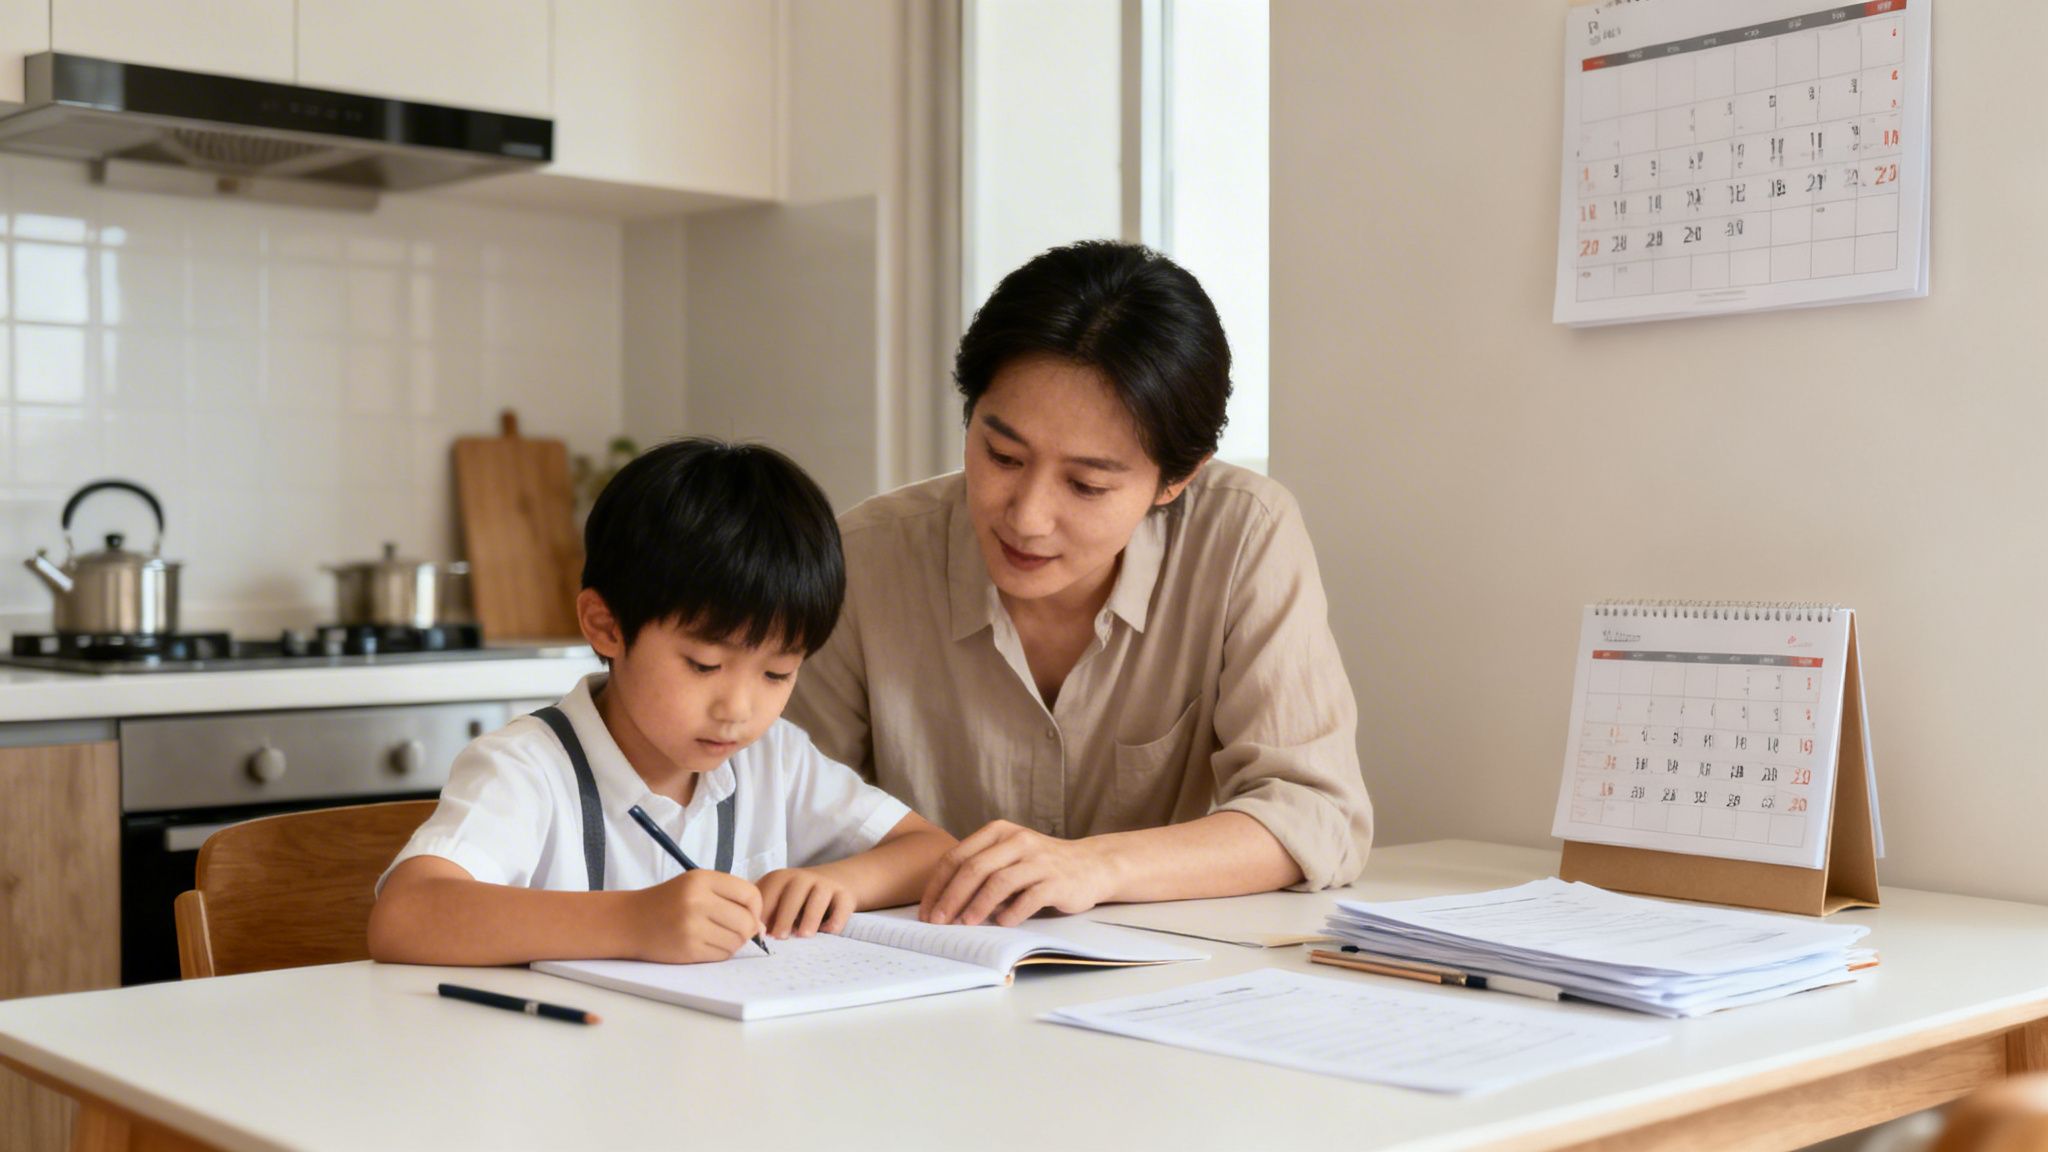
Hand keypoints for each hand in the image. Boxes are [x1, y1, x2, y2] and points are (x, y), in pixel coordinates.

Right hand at [631, 869, 763, 962]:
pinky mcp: (688, 949)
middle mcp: (697, 901)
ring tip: (716, 936)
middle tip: (735, 930)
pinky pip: (722, 955)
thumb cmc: (668, 902)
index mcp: (702, 880)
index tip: (750, 915)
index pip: (750, 894)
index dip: (756, 908)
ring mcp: (692, 927)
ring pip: (736, 941)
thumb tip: (761, 926)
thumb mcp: (696, 885)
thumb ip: (729, 896)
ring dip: (733, 943)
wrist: (630, 921)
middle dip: (747, 930)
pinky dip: (720, 952)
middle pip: (746, 922)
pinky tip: (705, 944)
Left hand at [756, 868, 857, 937]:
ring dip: (810, 917)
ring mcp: (825, 885)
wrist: (834, 880)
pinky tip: (827, 932)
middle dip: (784, 917)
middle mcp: (803, 878)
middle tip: (779, 937)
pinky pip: (841, 908)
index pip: (768, 893)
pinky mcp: (844, 895)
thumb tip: (755, 933)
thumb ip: (765, 913)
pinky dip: (835, 921)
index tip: (758, 933)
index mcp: (780, 878)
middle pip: (793, 895)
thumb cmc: (796, 898)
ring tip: (803, 935)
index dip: (762, 914)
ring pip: (818, 899)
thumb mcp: (777, 898)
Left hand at [918, 820, 1113, 926]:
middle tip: (938, 922)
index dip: (938, 885)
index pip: (957, 856)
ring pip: (999, 882)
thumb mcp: (1009, 856)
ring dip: (977, 906)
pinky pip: (1028, 898)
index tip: (927, 910)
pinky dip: (1012, 913)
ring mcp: (1039, 860)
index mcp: (999, 832)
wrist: (1091, 865)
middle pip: (974, 868)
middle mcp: (1018, 841)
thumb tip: (943, 904)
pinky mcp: (1057, 881)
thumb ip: (981, 870)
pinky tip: (1002, 924)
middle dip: (951, 897)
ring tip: (965, 924)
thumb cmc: (1041, 865)